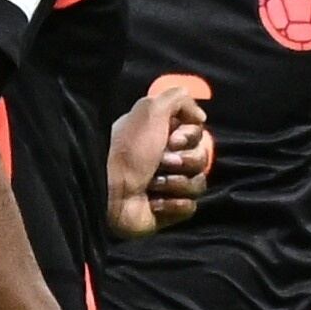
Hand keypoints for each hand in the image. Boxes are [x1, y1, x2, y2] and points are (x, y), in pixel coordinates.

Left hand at [107, 86, 210, 237]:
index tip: (172, 139)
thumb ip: (178, 98)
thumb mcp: (151, 110)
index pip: (198, 133)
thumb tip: (201, 117)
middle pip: (202, 158)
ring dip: (176, 183)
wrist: (108, 191)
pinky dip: (173, 205)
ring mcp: (168, 186)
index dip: (190, 137)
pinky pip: (189, 206)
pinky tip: (154, 203)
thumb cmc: (129, 149)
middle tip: (161, 163)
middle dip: (184, 161)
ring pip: (198, 183)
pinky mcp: (168, 211)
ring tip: (152, 185)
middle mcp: (165, 157)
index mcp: (161, 134)